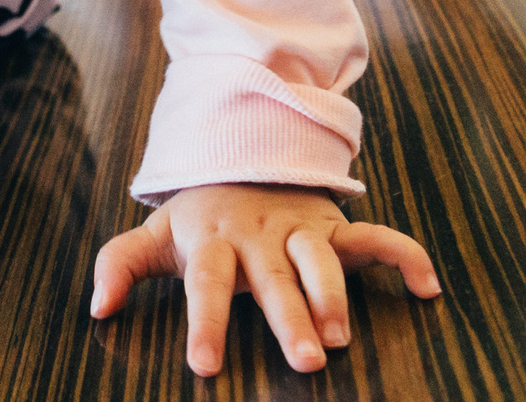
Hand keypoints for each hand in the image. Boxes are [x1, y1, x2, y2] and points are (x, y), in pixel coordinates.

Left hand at [89, 184, 439, 375]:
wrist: (240, 158)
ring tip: (343, 336)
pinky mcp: (335, 227)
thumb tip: (97, 308)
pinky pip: (375, 237)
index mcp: (213, 242)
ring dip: (334, 295)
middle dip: (290, 319)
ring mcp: (300, 228)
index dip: (206, 323)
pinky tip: (429, 287)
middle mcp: (259, 236)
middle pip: (274, 280)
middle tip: (307, 364)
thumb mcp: (154, 236)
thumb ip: (119, 264)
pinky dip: (405, 255)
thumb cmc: (196, 217)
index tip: (206, 367)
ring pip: (321, 260)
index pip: (206, 284)